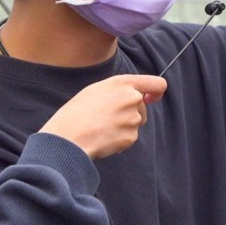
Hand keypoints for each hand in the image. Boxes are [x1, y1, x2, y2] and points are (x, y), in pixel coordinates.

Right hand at [39, 74, 166, 158]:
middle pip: (142, 107)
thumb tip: (136, 96)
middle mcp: (132, 99)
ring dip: (124, 127)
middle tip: (107, 118)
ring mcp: (133, 119)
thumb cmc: (77, 112)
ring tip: (102, 128)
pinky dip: (119, 141)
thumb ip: (119, 90)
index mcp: (123, 83)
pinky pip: (129, 139)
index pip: (156, 84)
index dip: (156, 92)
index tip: (150, 99)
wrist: (68, 136)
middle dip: (131, 113)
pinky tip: (103, 138)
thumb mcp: (96, 90)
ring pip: (135, 123)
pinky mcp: (131, 137)